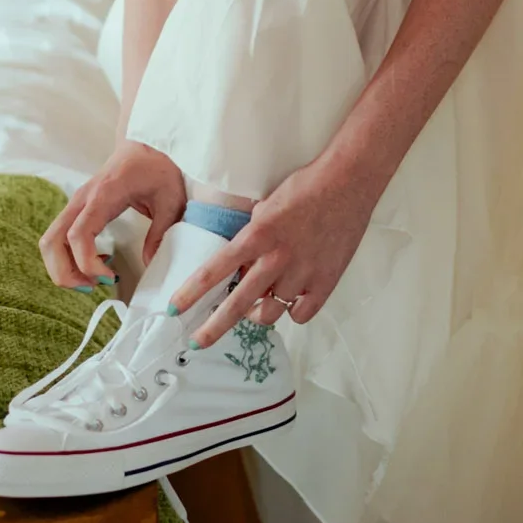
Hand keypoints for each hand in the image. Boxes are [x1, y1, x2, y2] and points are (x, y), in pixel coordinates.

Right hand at [41, 139, 185, 289]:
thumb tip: (150, 263)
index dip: (87, 263)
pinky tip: (97, 263)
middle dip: (64, 272)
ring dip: (62, 267)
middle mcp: (82, 200)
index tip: (109, 277)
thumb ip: (161, 232)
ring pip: (50, 241)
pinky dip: (67, 257)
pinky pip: (60, 237)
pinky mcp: (78, 209)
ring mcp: (76, 204)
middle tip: (91, 287)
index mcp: (103, 195)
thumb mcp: (171, 199)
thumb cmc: (159, 167)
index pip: (79, 236)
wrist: (148, 143)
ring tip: (92, 281)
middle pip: (51, 241)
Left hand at [168, 153, 380, 346]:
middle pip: (237, 304)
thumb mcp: (266, 207)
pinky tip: (292, 300)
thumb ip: (251, 238)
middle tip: (197, 341)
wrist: (349, 182)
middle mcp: (277, 259)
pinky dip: (293, 311)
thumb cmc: (305, 187)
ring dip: (259, 313)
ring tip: (258, 307)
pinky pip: (301, 314)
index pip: (214, 271)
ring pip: (270, 313)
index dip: (190, 293)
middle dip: (212, 328)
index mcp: (257, 236)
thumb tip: (241, 264)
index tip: (173, 309)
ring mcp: (303, 273)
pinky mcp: (326, 282)